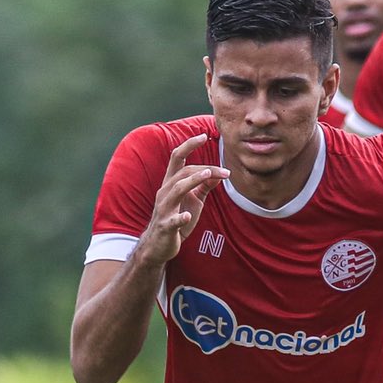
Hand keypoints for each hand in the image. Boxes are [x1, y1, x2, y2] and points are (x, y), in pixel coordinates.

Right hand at [136, 136, 229, 265]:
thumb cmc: (176, 221)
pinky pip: (172, 220)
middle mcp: (165, 192)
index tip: (204, 135)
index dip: (189, 145)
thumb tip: (218, 173)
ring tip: (208, 175)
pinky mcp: (165, 227)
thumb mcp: (193, 201)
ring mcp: (164, 209)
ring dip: (192, 181)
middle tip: (224, 171)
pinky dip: (180, 217)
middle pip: (182, 172)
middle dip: (203, 169)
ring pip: (176, 189)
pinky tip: (187, 216)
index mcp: (171, 184)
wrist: (158, 246)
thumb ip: (203, 187)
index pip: (178, 158)